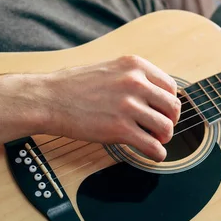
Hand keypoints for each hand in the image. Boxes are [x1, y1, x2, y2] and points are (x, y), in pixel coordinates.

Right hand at [41, 55, 180, 161]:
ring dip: (165, 138)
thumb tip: (155, 94)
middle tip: (162, 128)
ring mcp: (129, 106)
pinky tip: (154, 154)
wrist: (48, 99)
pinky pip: (152, 145)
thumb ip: (134, 78)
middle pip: (172, 107)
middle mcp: (135, 83)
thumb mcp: (110, 68)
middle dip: (170, 120)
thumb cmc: (74, 85)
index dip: (169, 102)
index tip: (164, 111)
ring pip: (166, 127)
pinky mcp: (120, 129)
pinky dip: (158, 153)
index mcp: (135, 66)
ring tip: (156, 141)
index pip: (170, 86)